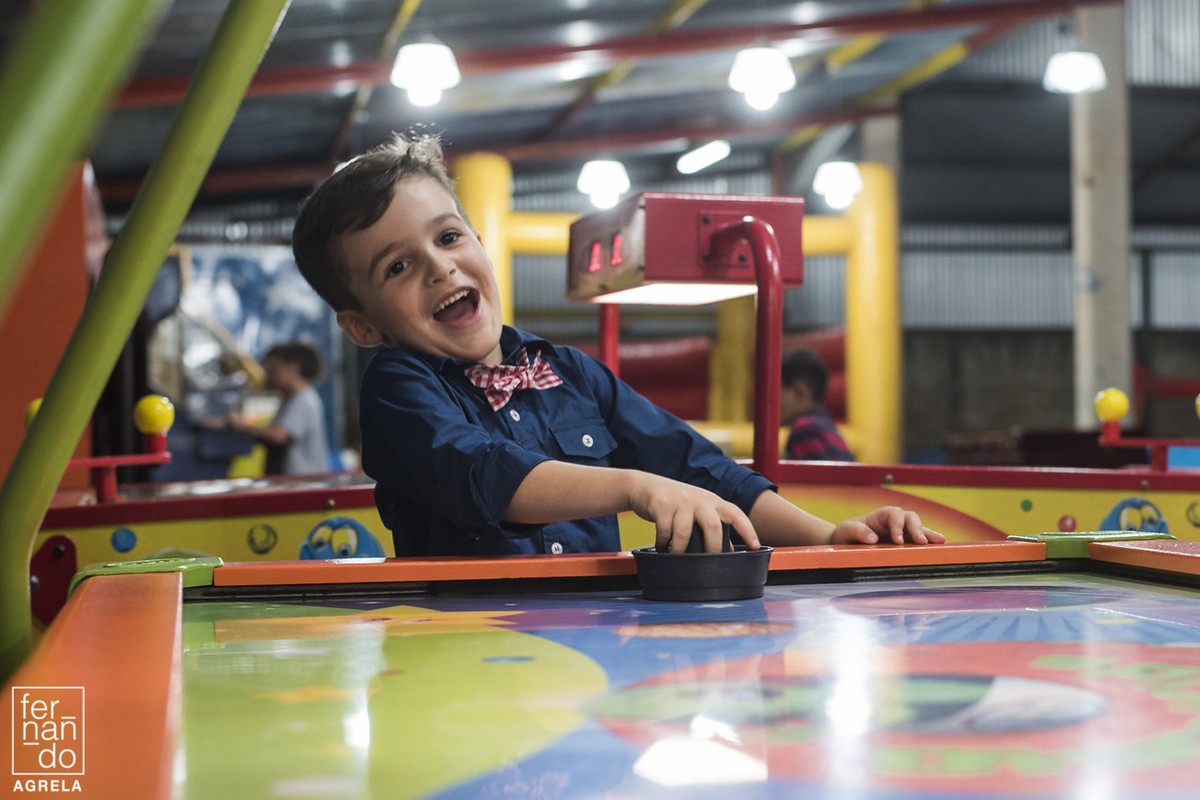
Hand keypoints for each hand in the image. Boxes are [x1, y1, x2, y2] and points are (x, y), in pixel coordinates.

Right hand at [627, 472, 758, 552]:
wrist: (645, 486)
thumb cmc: (676, 502)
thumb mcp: (698, 510)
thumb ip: (713, 525)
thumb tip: (728, 550)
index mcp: (713, 502)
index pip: (736, 514)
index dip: (748, 530)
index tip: (756, 546)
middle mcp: (699, 500)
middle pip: (713, 526)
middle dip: (711, 548)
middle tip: (706, 563)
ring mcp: (680, 501)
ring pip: (684, 532)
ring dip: (679, 550)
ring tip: (675, 556)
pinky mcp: (662, 505)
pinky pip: (664, 531)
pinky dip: (662, 544)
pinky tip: (661, 548)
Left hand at [830, 506, 944, 544]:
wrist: (844, 544)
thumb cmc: (844, 536)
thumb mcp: (845, 531)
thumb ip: (856, 531)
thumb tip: (873, 538)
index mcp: (880, 516)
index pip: (894, 514)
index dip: (898, 525)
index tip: (898, 540)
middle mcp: (894, 522)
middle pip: (910, 518)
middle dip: (917, 528)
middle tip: (921, 542)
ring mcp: (902, 533)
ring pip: (919, 529)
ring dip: (929, 534)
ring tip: (939, 542)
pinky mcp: (905, 545)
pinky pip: (919, 542)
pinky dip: (929, 544)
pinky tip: (939, 548)